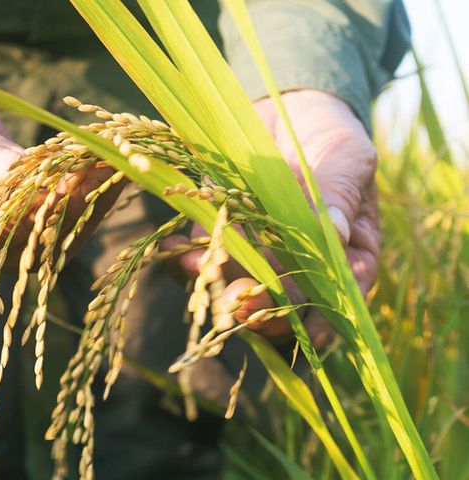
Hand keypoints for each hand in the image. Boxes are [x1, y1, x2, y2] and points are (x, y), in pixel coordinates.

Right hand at [0, 72, 118, 269]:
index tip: (48, 193)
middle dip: (59, 210)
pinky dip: (81, 191)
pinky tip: (107, 164)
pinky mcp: (18, 223)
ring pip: (44, 237)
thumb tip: (14, 170)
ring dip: (82, 203)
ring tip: (113, 165)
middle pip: (16, 246)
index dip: (10, 225)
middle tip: (96, 173)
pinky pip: (53, 216)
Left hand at [164, 90, 379, 344]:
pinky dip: (184, 259)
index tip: (313, 334)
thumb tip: (338, 233)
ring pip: (238, 284)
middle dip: (262, 307)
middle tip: (240, 304)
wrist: (284, 105)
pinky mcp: (219, 233)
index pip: (339, 295)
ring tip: (199, 272)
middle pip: (284, 301)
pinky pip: (202, 257)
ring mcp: (256, 252)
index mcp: (344, 253)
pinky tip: (173, 251)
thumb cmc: (330, 134)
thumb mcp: (346, 156)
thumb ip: (340, 193)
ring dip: (217, 286)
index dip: (327, 319)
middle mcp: (298, 262)